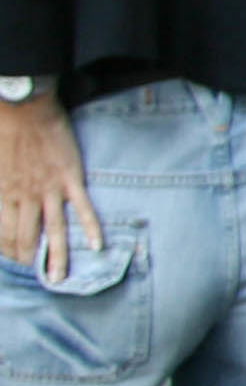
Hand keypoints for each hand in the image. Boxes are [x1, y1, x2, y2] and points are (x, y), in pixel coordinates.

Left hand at [0, 94, 100, 282]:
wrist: (22, 106)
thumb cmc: (2, 129)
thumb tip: (3, 202)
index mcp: (2, 193)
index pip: (4, 232)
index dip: (8, 251)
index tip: (14, 262)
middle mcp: (25, 196)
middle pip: (26, 237)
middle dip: (29, 261)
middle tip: (38, 279)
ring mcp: (49, 189)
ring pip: (53, 230)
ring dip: (55, 257)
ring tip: (59, 279)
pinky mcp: (70, 178)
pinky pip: (82, 208)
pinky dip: (90, 228)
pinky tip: (96, 246)